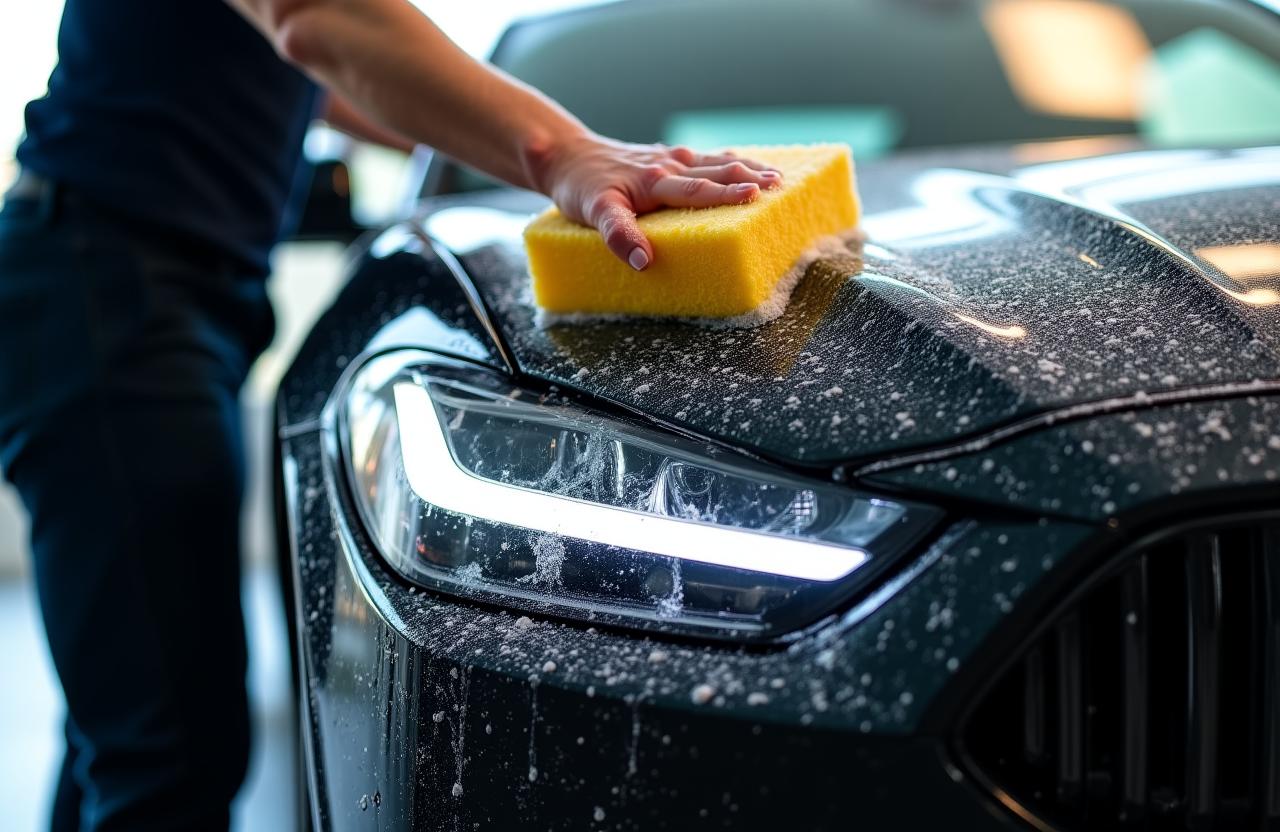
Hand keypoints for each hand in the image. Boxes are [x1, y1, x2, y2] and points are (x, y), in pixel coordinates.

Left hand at [523, 134, 780, 269]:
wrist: (565, 155)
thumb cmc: (580, 187)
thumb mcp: (593, 214)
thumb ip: (618, 236)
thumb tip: (645, 262)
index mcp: (655, 181)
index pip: (698, 190)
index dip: (727, 195)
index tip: (755, 196)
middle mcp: (667, 166)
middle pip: (716, 170)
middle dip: (749, 178)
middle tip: (780, 187)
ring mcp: (668, 159)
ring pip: (714, 161)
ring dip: (745, 168)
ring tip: (776, 177)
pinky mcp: (665, 157)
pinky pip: (704, 159)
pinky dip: (727, 162)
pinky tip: (742, 166)